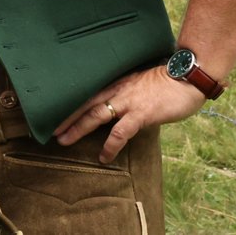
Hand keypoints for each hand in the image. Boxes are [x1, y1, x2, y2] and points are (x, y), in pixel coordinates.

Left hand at [52, 65, 206, 162]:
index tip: (52, 110)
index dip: (69, 103)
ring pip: (95, 115)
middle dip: (64, 117)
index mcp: (115, 82)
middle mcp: (116, 90)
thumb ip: (125, 92)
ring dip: (77, 129)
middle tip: (48, 128)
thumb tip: (115, 105)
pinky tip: (104, 157)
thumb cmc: (167, 82)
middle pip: (84, 103)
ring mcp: (127, 102)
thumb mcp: (139, 83)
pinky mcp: (141, 114)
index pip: (86, 93)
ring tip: (63, 141)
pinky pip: (120, 133)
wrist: (188, 78)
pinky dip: (110, 146)